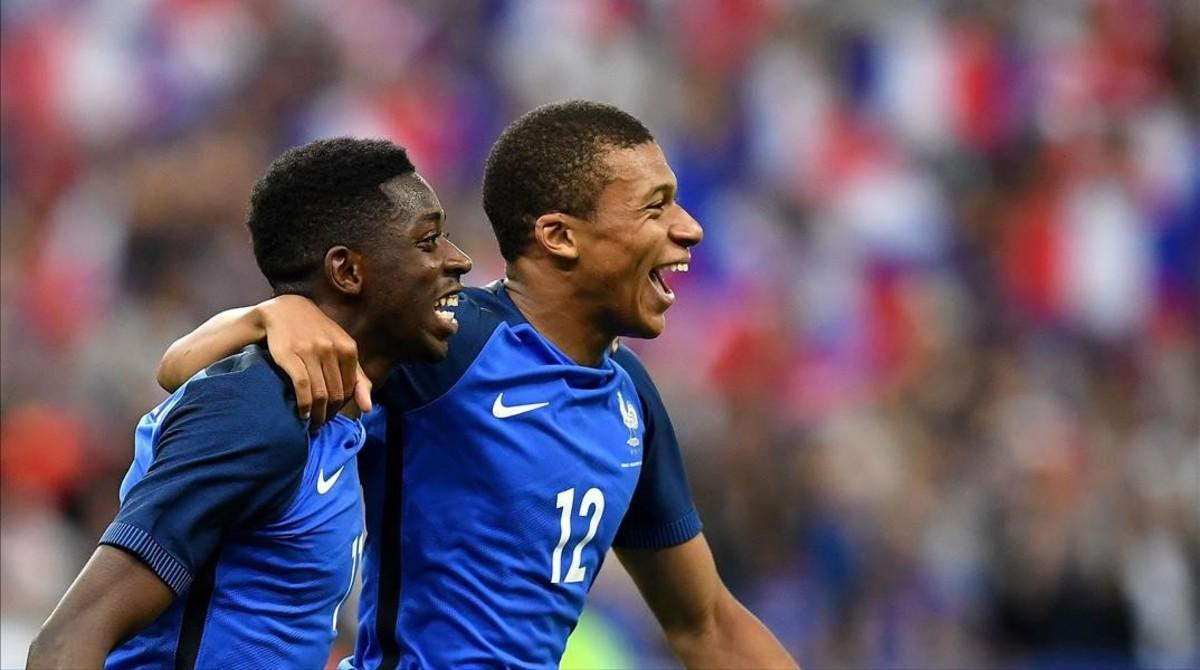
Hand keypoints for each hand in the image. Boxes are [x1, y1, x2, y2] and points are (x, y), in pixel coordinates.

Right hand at [256, 295, 371, 425]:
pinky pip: (302, 387)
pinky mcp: (290, 355)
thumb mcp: (342, 349)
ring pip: (320, 393)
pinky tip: (303, 413)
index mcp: (348, 348)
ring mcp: (311, 352)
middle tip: (321, 424)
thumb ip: (358, 377)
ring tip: (312, 423)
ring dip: (317, 415)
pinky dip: (304, 405)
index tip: (332, 415)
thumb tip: (368, 409)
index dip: (341, 406)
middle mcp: (332, 349)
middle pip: (335, 394)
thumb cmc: (317, 333)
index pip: (349, 389)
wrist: (285, 310)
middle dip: (329, 414)